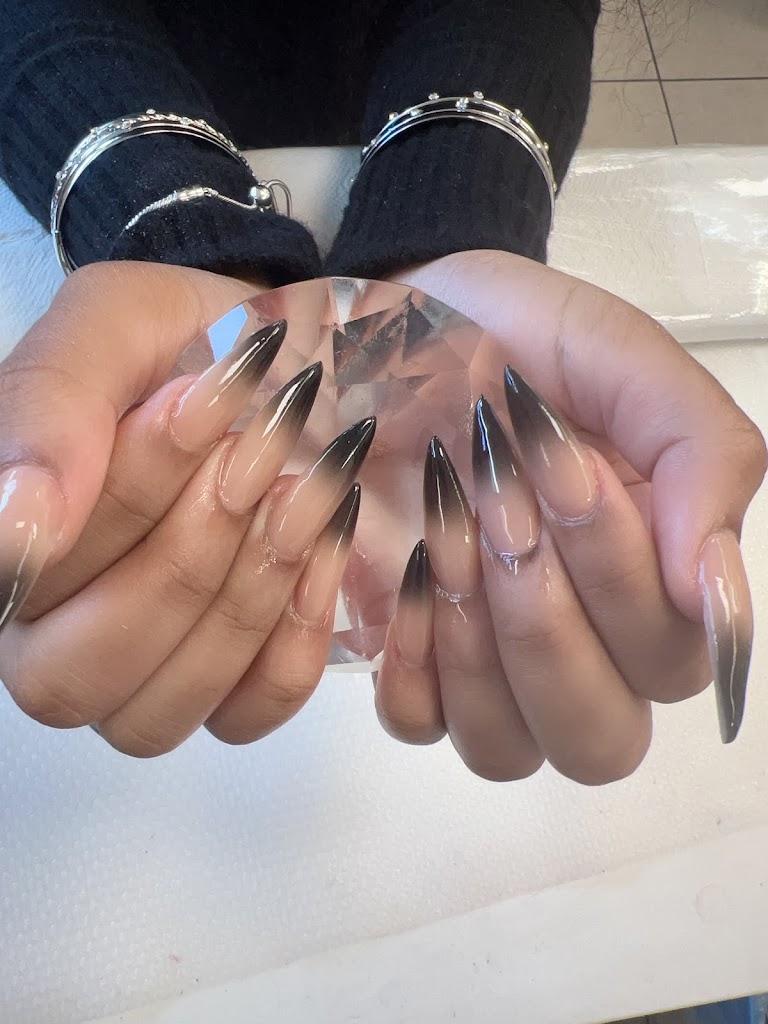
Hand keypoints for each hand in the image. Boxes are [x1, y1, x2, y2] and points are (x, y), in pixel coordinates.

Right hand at [0, 262, 361, 755]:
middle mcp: (61, 628)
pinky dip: (293, 638)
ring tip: (301, 493)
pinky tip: (321, 550)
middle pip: (85, 673)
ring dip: (244, 598)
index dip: (129, 498)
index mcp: (19, 543)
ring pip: (160, 712)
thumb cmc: (193, 340)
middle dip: (187, 561)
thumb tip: (15, 531)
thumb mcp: (114, 328)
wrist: (290, 354)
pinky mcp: (235, 680)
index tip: (196, 405)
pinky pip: (249, 714)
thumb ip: (49, 412)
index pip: (39, 579)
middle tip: (256, 457)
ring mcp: (150, 666)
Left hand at [374, 250, 766, 782]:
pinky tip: (413, 574)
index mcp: (656, 580)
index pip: (669, 661)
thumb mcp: (627, 363)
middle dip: (544, 620)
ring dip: (478, 643)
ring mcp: (490, 661)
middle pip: (597, 740)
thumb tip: (717, 602)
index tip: (568, 466)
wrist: (399, 324)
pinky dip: (412, 662)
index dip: (617, 576)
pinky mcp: (410, 651)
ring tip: (450, 529)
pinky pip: (419, 725)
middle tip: (502, 502)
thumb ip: (702, 462)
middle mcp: (584, 645)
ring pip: (508, 750)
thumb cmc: (517, 340)